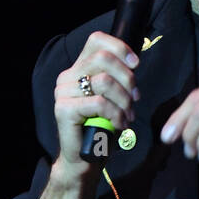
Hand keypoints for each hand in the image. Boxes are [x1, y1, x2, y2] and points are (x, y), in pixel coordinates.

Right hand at [53, 31, 139, 176]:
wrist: (86, 158)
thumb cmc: (101, 128)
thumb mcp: (114, 97)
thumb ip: (118, 78)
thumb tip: (133, 63)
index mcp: (78, 69)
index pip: (96, 40)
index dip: (119, 47)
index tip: (135, 64)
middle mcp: (67, 77)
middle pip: (103, 58)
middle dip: (127, 79)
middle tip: (134, 99)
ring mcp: (63, 92)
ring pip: (105, 81)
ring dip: (124, 100)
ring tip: (128, 116)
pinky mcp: (63, 109)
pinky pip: (100, 103)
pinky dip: (116, 114)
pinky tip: (120, 124)